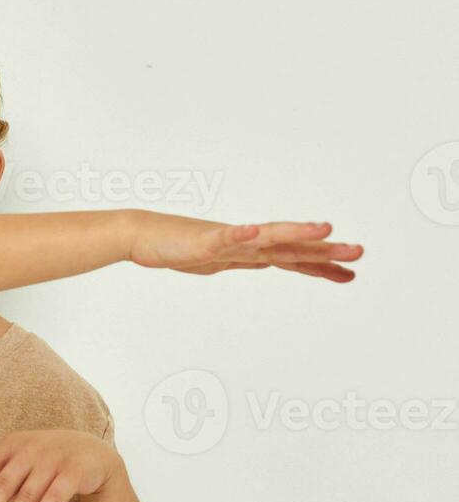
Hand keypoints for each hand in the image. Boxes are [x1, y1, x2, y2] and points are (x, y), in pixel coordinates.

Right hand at [126, 213, 362, 281]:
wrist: (142, 234)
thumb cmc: (176, 247)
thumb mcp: (218, 262)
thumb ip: (244, 259)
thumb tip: (267, 262)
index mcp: (249, 251)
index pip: (293, 259)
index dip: (323, 266)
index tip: (351, 274)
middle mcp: (245, 243)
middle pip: (290, 247)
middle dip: (326, 251)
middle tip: (359, 252)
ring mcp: (227, 240)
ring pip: (267, 237)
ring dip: (295, 232)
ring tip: (323, 228)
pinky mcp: (203, 240)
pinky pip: (225, 238)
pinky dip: (240, 234)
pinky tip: (254, 231)